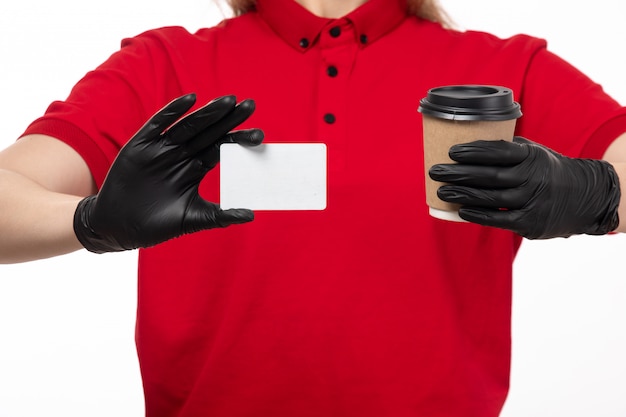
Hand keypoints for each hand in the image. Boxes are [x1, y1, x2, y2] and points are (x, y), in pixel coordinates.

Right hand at [74, 93, 263, 252]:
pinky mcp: (141, 144)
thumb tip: (252, 215)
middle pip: (210, 132)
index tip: (260, 136)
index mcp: (196, 168)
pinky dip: (173, 111)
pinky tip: (190, 100)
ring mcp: (162, 147)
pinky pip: (159, 124)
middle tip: (251, 105)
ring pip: (190, 125)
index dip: (239, 140)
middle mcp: (182, 154)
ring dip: (208, 112)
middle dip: (229, 119)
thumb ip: (221, 216)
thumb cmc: (158, 224)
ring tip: (229, 101)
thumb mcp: (193, 219)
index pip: (222, 149)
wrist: (119, 227)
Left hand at [428, 136, 619, 238]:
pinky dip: (478, 215)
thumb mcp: (534, 153)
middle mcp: (533, 178)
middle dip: (459, 173)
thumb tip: (469, 143)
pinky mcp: (530, 222)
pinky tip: (461, 210)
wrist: (585, 198)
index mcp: (532, 157)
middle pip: (490, 175)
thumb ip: (507, 150)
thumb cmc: (547, 171)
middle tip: (435, 171)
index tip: (452, 151)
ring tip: (442, 190)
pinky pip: (499, 219)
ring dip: (463, 194)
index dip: (474, 151)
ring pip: (492, 198)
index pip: (500, 151)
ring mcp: (532, 201)